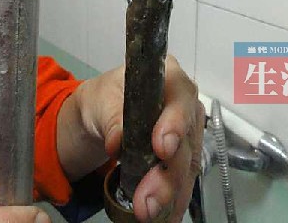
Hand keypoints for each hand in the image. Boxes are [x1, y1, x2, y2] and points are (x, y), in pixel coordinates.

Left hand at [57, 55, 204, 222]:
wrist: (101, 116)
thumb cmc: (105, 98)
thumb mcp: (100, 99)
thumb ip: (113, 116)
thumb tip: (118, 141)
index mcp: (169, 77)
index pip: (180, 99)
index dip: (175, 123)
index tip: (162, 148)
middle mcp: (185, 105)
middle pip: (186, 140)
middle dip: (167, 174)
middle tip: (146, 199)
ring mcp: (187, 133)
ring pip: (186, 167)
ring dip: (169, 194)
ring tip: (148, 212)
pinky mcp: (183, 159)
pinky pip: (182, 182)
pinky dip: (171, 202)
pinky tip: (163, 217)